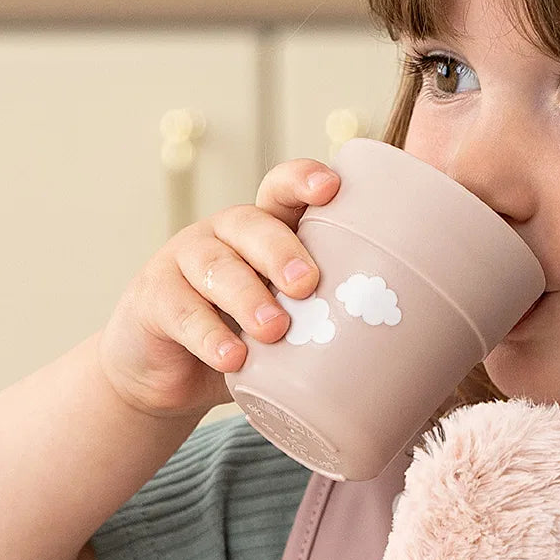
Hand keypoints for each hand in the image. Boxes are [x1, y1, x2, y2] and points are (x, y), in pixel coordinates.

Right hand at [97, 158, 340, 418]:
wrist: (170, 377)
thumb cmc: (248, 346)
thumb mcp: (291, 331)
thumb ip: (328, 326)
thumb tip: (406, 355)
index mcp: (264, 235)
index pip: (281, 192)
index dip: (303, 181)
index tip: (332, 188)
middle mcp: (224, 238)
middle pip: (251, 225)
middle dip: (281, 251)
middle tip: (307, 284)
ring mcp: (184, 263)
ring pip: (215, 266)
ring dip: (248, 297)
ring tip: (274, 331)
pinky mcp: (154, 300)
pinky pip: (182, 311)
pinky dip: (209, 336)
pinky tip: (232, 358)